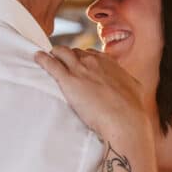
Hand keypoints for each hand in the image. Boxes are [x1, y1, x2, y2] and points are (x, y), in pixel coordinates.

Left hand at [34, 47, 149, 139]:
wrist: (124, 120)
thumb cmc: (132, 110)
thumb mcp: (134, 88)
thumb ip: (126, 82)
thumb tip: (130, 84)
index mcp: (109, 63)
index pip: (91, 54)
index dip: (83, 59)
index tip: (79, 64)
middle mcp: (94, 62)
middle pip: (74, 52)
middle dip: (67, 57)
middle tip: (60, 63)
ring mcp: (80, 69)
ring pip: (61, 53)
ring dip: (55, 55)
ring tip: (47, 58)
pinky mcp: (68, 80)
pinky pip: (51, 64)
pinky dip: (42, 59)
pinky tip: (37, 57)